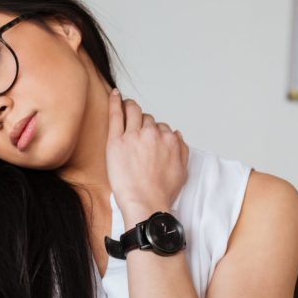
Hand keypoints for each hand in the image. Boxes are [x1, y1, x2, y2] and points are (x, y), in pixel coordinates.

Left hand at [106, 88, 188, 217]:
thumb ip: (182, 149)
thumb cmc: (161, 192)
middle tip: (137, 130)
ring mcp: (133, 135)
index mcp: (169, 140)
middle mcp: (153, 134)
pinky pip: (115, 114)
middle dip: (143, 122)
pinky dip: (115, 101)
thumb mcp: (182, 171)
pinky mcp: (116, 140)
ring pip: (133, 111)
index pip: (161, 127)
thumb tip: (176, 135)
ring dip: (130, 107)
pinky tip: (114, 94)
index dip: (155, 132)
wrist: (145, 203)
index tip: (149, 138)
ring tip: (126, 106)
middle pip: (147, 119)